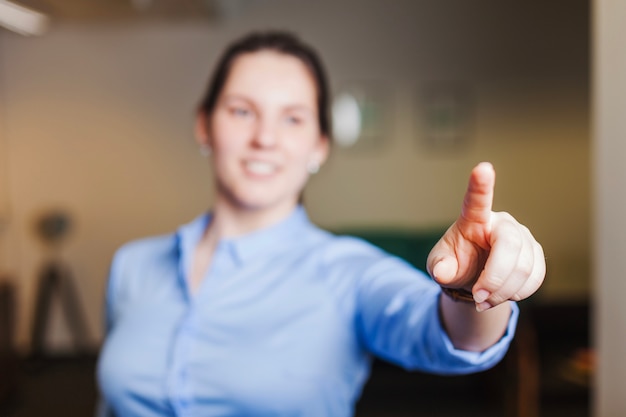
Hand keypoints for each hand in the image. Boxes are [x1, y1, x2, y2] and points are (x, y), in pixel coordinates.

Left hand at [426, 162, 545, 311]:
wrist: (474, 277)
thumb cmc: (455, 262)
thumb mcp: (440, 266)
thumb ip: (440, 268)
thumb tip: (443, 272)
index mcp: (473, 218)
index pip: (477, 199)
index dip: (481, 185)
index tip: (483, 168)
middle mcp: (502, 222)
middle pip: (510, 246)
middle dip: (495, 278)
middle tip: (478, 297)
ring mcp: (523, 237)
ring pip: (524, 267)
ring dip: (503, 292)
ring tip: (484, 299)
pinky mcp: (536, 254)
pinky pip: (535, 277)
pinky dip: (517, 294)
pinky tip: (501, 295)